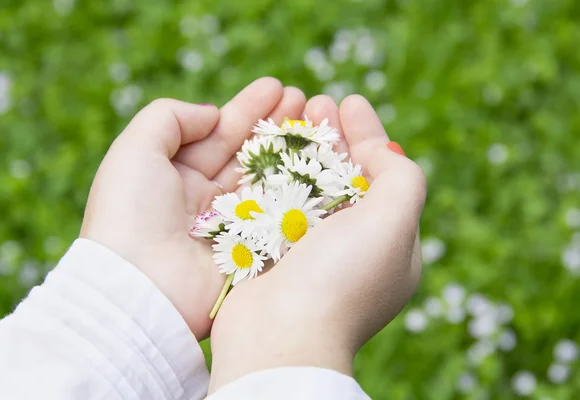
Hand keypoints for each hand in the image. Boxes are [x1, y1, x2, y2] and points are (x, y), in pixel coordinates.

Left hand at [80, 77, 305, 339]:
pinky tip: (319, 166)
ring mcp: (230, 225)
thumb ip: (170, 117)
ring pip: (267, 180)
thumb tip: (212, 114)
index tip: (276, 87)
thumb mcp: (135, 149)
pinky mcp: (251, 250)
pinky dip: (298, 190)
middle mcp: (204, 198)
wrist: (139, 287)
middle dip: (274, 125)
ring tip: (316, 122)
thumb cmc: (130, 213)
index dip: (247, 109)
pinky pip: (279, 214)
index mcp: (175, 173)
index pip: (218, 134)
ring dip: (291, 152)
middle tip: (303, 99)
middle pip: (247, 154)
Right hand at [208, 94, 426, 390]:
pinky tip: (265, 146)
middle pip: (345, 177)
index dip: (371, 135)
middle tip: (318, 101)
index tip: (351, 102)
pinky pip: (276, 202)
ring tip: (291, 113)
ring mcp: (310, 253)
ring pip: (308, 186)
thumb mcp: (394, 224)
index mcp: (391, 245)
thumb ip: (403, 179)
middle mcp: (352, 249)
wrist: (279, 336)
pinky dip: (273, 172)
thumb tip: (382, 152)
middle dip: (333, 136)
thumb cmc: (341, 280)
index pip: (386, 177)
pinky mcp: (273, 253)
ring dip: (301, 148)